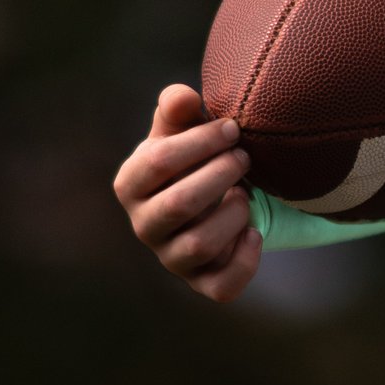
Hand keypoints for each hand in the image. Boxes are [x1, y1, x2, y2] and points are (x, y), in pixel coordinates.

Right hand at [113, 83, 262, 302]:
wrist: (218, 198)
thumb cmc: (195, 157)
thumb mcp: (184, 128)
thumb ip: (179, 108)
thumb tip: (181, 97)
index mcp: (130, 184)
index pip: (157, 162)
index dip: (200, 142)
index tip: (232, 129)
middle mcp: (144, 226)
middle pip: (179, 204)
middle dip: (220, 175)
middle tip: (244, 157)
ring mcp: (171, 258)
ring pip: (199, 246)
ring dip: (233, 215)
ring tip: (246, 194)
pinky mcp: (202, 283)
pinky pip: (221, 287)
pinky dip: (244, 261)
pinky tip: (254, 233)